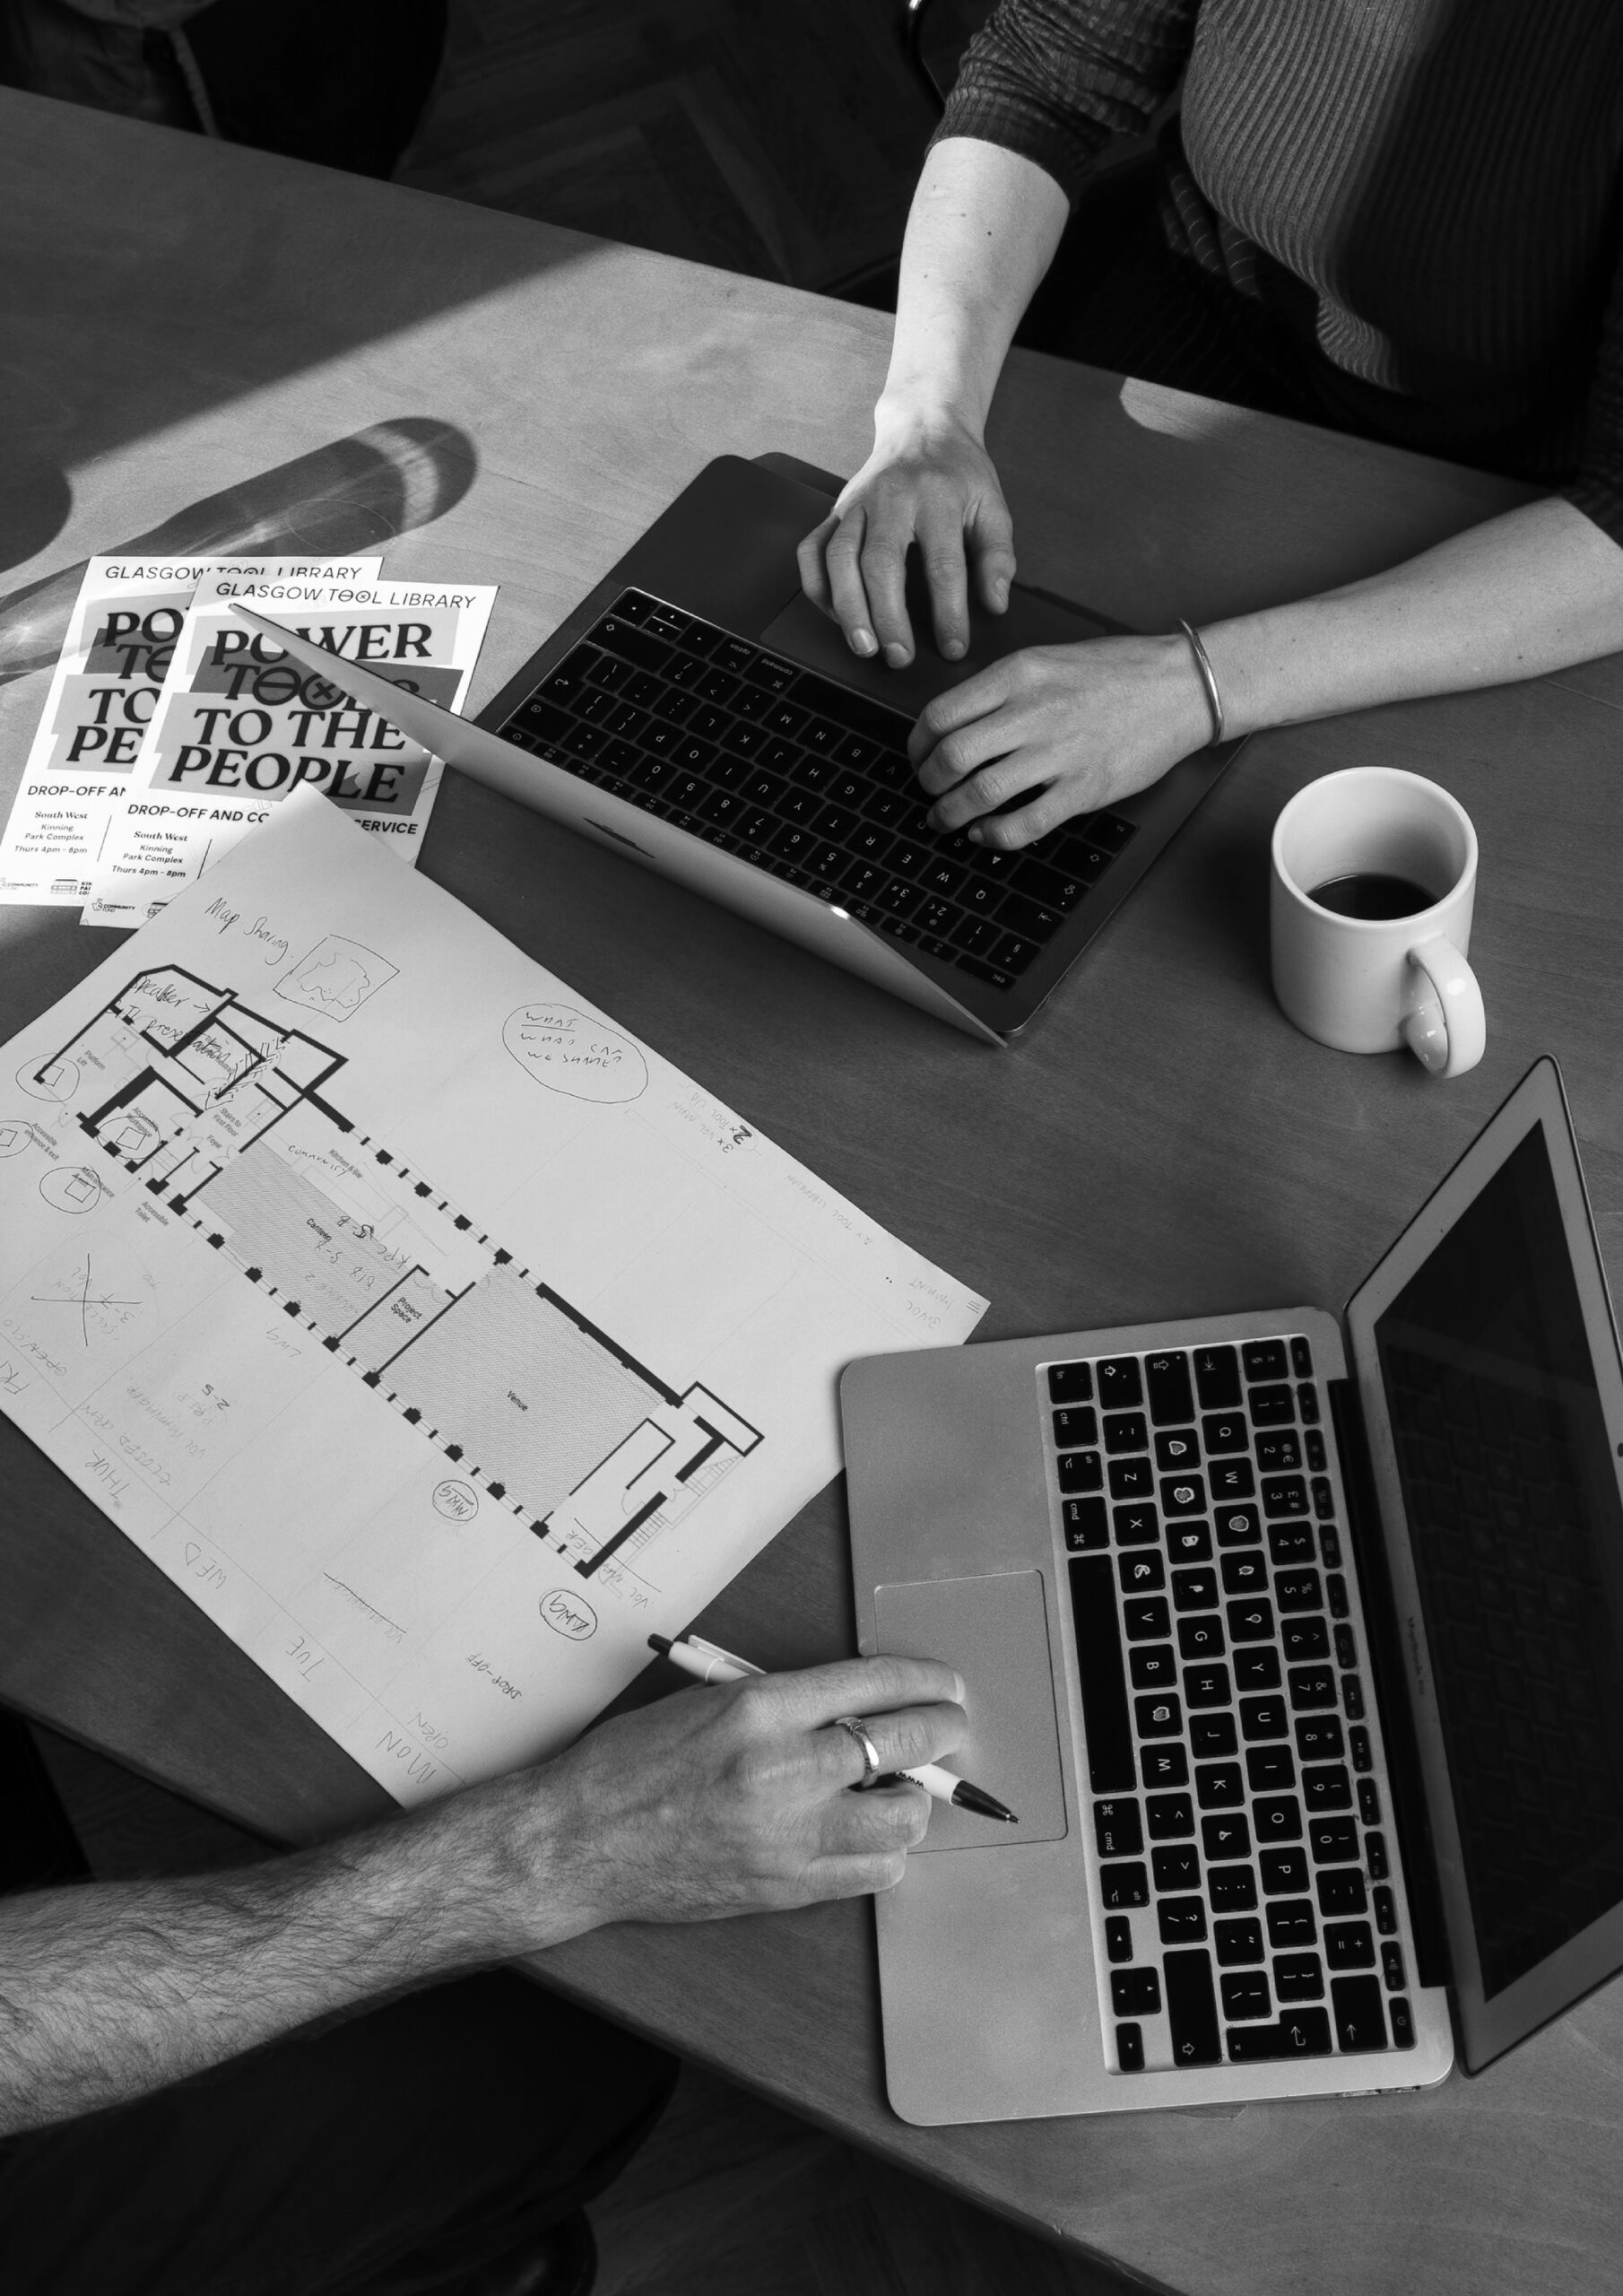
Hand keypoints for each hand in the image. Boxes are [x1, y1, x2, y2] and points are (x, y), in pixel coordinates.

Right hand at [504, 1656, 965, 1936]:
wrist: (580, 1841)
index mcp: (760, 1709)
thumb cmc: (630, 1765)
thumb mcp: (709, 1701)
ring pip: (902, 1819)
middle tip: (949, 1727)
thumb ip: (785, 1703)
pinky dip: (884, 1851)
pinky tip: (866, 1835)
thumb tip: (859, 1705)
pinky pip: (873, 1872)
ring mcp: (789, 1836)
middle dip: (940, 1730)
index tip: (943, 1683)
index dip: (922, 1681)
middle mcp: (782, 1769)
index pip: (871, 1685)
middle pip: (902, 1744)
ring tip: (898, 1788)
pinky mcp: (788, 1888)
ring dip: (913, 1799)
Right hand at [796, 411, 1014, 667]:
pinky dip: (817, 588)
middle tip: (899, 657)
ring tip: (864, 647)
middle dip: (888, 616)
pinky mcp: (833, 511)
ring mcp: (855, 503)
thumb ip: (998, 555)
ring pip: (838, 558)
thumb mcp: (993, 505)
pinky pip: (811, 551)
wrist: (922, 427)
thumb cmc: (959, 474)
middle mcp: (890, 497)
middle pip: (881, 563)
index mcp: (937, 496)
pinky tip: (836, 616)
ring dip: (847, 608)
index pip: (943, 564)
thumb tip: (994, 605)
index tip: (953, 648)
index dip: (948, 612)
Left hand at [911, 633, 1212, 847]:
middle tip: (930, 792)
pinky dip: (993, 837)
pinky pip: (1024, 824)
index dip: (917, 745)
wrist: (1181, 686)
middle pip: (951, 757)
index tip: (918, 757)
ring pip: (979, 794)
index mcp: (1018, 673)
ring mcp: (1059, 752)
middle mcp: (1032, 711)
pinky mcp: (1084, 788)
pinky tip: (986, 835)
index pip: (941, 713)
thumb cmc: (1118, 671)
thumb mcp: (1048, 659)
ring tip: (947, 820)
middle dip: (928, 783)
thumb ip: (1002, 689)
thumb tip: (956, 726)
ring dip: (951, 815)